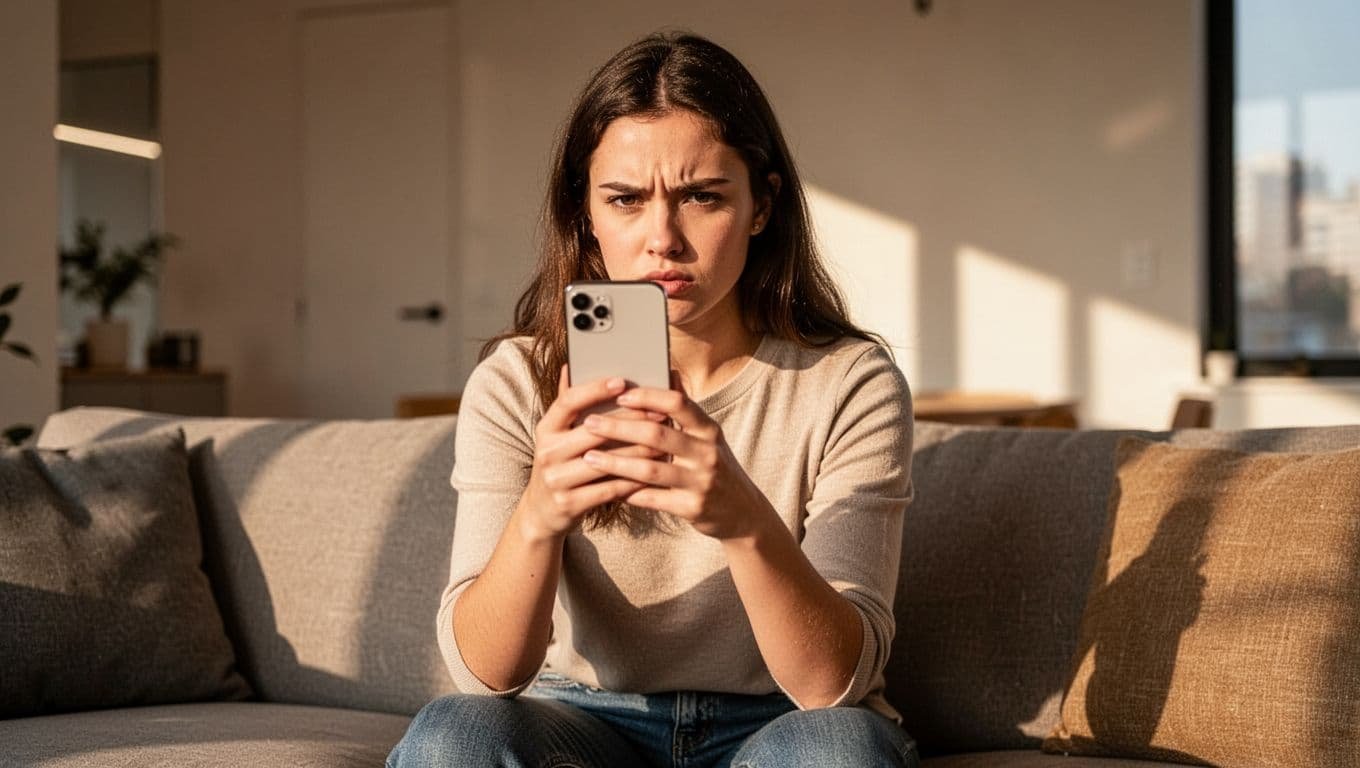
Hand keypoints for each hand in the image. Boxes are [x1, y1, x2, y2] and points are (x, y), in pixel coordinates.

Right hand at [518, 367, 664, 541]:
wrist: (542, 513)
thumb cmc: (560, 465)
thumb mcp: (557, 435)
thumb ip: (567, 404)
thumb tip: (571, 366)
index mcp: (546, 428)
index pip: (568, 401)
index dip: (595, 389)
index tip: (622, 381)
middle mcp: (547, 451)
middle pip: (594, 431)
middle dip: (631, 420)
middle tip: (660, 412)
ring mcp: (557, 479)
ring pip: (606, 461)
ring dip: (639, 451)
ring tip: (665, 442)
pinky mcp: (570, 503)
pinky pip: (609, 489)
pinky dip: (634, 480)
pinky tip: (653, 472)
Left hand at [580, 378, 772, 539]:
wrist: (742, 512)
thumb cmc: (715, 466)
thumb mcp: (707, 436)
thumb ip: (686, 408)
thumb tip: (669, 370)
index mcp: (709, 429)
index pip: (677, 403)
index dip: (647, 397)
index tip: (619, 394)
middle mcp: (707, 453)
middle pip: (657, 434)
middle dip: (619, 428)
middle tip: (589, 423)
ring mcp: (701, 482)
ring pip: (650, 470)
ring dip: (616, 462)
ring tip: (589, 458)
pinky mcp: (692, 508)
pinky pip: (653, 499)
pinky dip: (627, 492)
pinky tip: (606, 487)